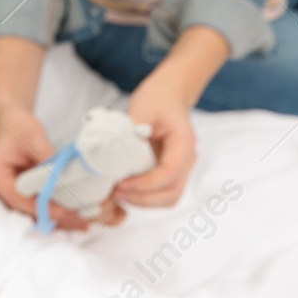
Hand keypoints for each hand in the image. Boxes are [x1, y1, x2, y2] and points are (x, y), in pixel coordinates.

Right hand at [0, 106, 98, 230]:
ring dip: (57, 218)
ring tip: (82, 222)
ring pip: (33, 212)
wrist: (11, 120)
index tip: (63, 212)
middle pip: (26, 210)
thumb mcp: (33, 136)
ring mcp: (11, 192)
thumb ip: (46, 156)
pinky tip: (75, 214)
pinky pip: (38, 204)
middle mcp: (0, 188)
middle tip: (80, 222)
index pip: (17, 197)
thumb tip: (64, 174)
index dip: (40, 207)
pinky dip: (55, 209)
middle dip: (53, 218)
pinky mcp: (23, 192)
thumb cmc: (17, 125)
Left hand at [114, 77, 197, 207]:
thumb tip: (111, 153)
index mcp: (183, 143)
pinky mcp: (170, 173)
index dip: (146, 183)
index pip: (170, 172)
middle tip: (115, 192)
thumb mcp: (142, 107)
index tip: (121, 184)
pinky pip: (160, 193)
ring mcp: (180, 169)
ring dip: (142, 201)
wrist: (169, 95)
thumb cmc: (157, 99)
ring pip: (168, 198)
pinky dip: (143, 197)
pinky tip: (123, 189)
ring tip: (117, 193)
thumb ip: (130, 130)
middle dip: (143, 198)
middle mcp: (187, 161)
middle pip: (172, 193)